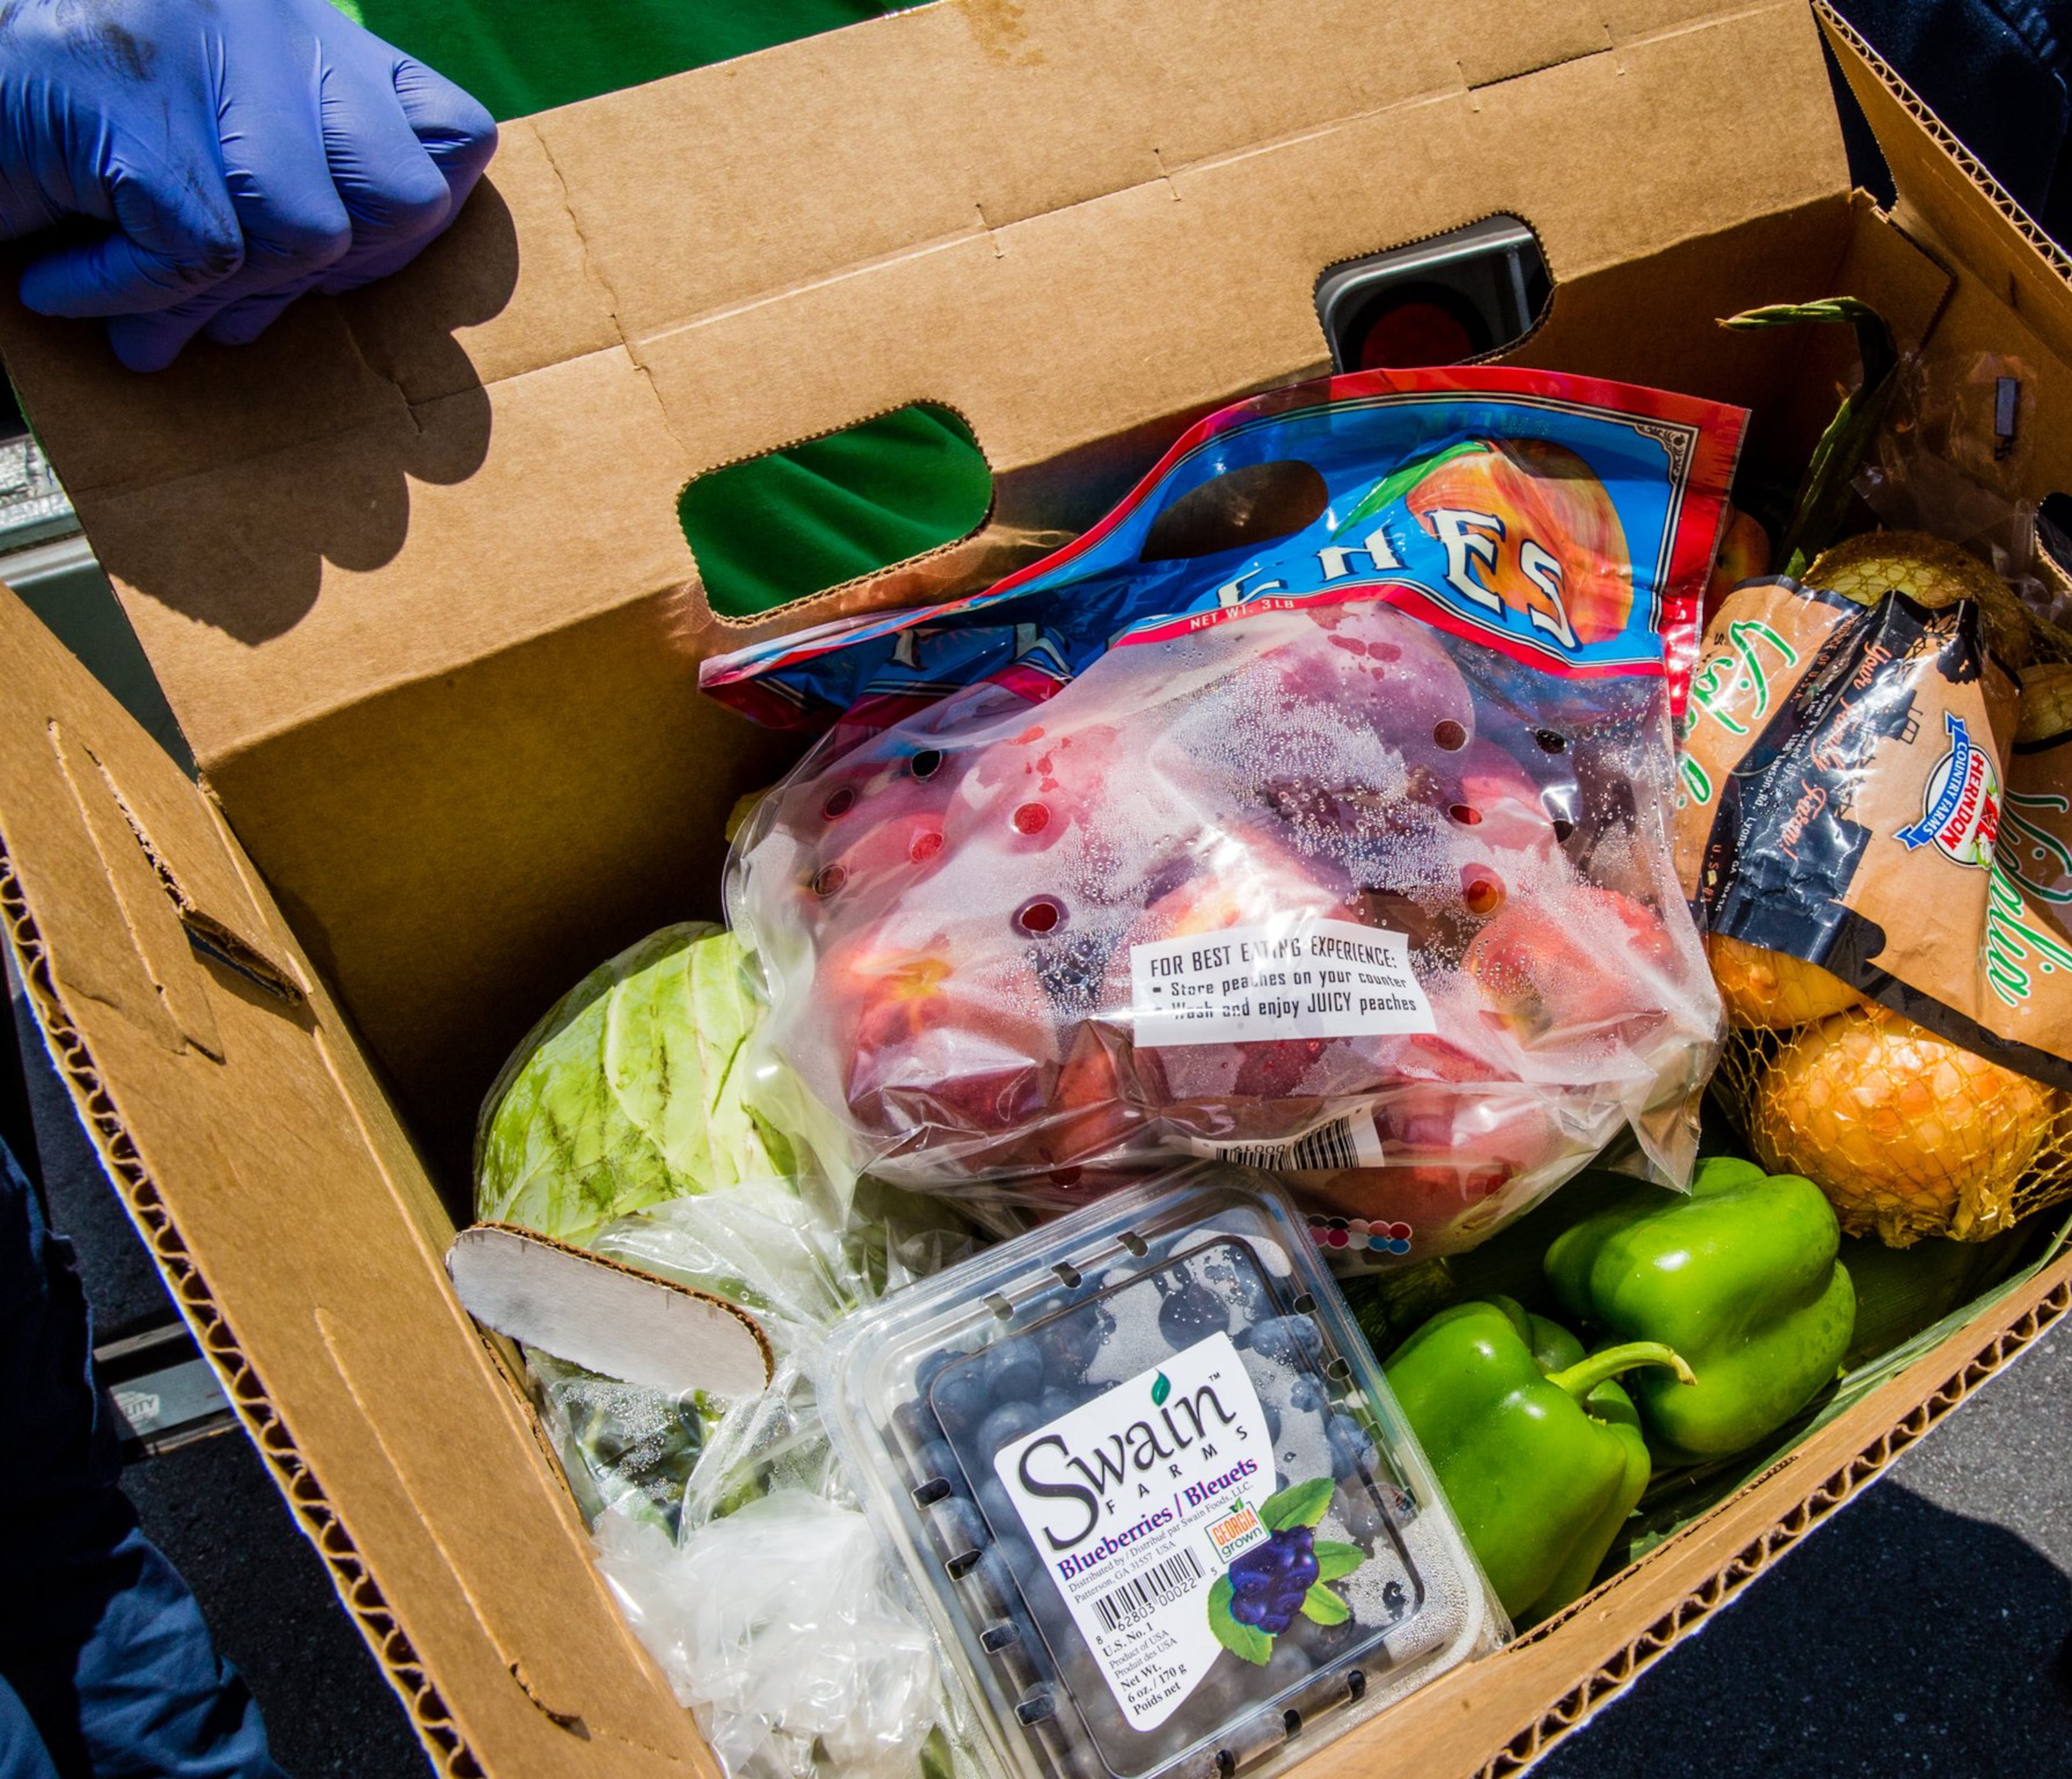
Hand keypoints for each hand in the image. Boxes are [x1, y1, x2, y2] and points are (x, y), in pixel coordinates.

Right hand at [0, 0, 496, 370]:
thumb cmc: (62, 123)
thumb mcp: (208, 146)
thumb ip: (294, 193)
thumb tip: (335, 289)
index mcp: (308, 34)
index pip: (453, 136)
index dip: (411, 229)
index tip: (334, 265)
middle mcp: (269, 24)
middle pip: (403, 196)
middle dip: (332, 274)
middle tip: (229, 286)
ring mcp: (200, 52)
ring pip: (305, 231)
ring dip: (220, 291)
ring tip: (142, 293)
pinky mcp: (130, 105)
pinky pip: (198, 250)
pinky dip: (128, 290)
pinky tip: (61, 278)